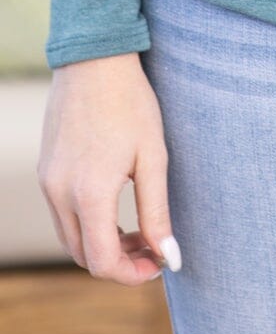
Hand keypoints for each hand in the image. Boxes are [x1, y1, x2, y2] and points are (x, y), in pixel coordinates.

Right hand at [38, 54, 181, 284]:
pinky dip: (87, 223)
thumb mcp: (153, 156)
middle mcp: (60, 194)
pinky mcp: (46, 170)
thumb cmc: (130, 102)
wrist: (95, 59)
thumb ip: (157, 212)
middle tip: (151, 246)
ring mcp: (48, 182)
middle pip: (83, 256)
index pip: (102, 262)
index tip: (158, 263)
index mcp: (89, 193)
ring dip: (101, 244)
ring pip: (70, 237)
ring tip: (137, 228)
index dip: (131, 274)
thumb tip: (170, 257)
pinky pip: (62, 214)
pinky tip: (114, 205)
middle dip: (118, 261)